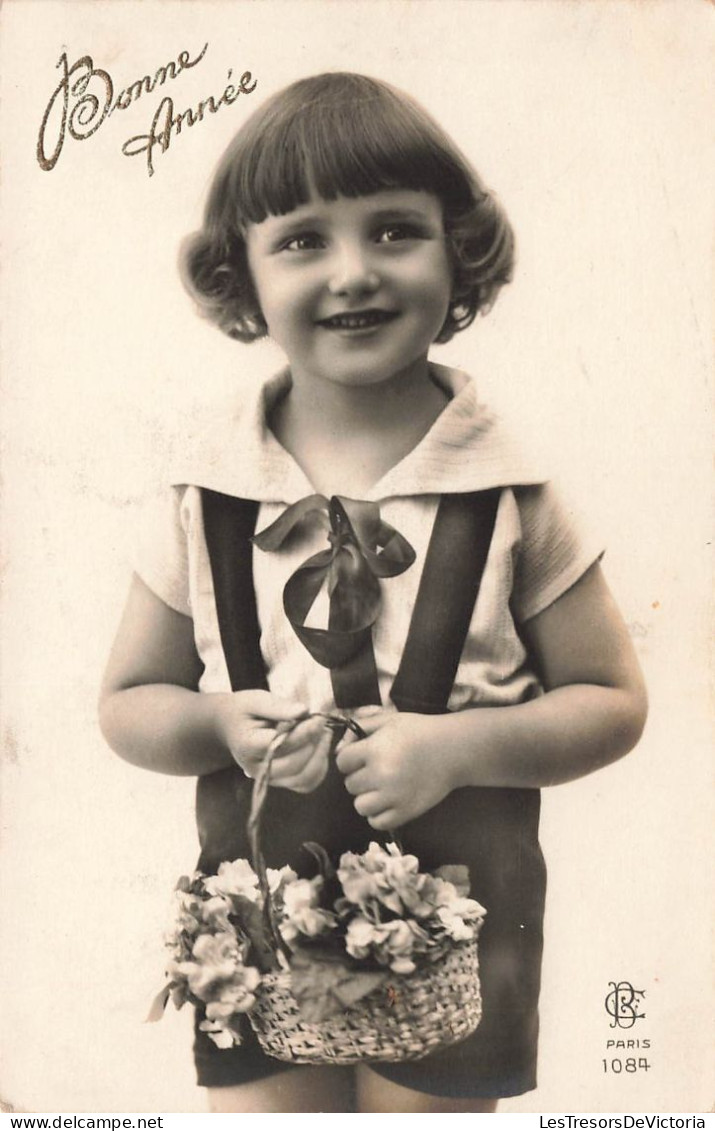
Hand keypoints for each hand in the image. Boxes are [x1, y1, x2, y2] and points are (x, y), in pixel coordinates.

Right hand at [213, 690, 332, 792]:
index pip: (280, 745)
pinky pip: (307, 783)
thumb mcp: (256, 700)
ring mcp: (270, 779)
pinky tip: (319, 747)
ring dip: (320, 756)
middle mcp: (257, 769)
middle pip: (294, 765)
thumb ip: (278, 707)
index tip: (318, 718)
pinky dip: (319, 767)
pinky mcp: (281, 782)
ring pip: (303, 778)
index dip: (303, 733)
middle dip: (314, 744)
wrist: (232, 727)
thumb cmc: (245, 712)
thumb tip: (303, 711)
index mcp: (247, 746)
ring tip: (323, 734)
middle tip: (322, 724)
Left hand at [335, 707, 454, 828]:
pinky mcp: (406, 812)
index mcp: (375, 750)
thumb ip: (360, 728)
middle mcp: (381, 775)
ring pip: (360, 806)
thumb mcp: (389, 720)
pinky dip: (378, 815)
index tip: (363, 756)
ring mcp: (394, 796)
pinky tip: (388, 802)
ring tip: (381, 788)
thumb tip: (339, 749)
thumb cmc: (419, 731)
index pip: (342, 762)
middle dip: (359, 777)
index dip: (350, 759)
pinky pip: (377, 823)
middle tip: (376, 771)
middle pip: (350, 785)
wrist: (453, 749)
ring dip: (367, 798)